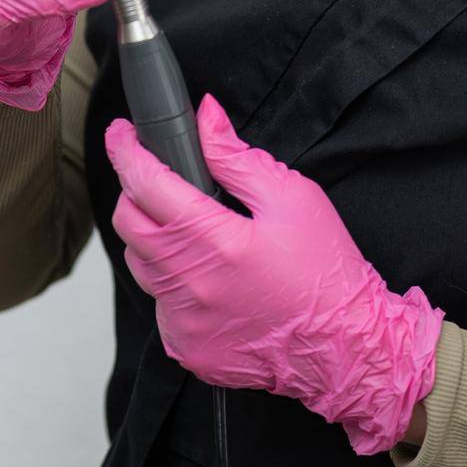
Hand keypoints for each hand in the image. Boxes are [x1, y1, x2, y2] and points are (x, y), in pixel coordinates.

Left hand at [104, 93, 444, 454]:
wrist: (345, 345)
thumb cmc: (325, 272)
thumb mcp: (291, 196)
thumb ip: (236, 156)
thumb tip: (206, 118)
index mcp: (216, 242)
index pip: (147, 184)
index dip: (127, 150)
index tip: (121, 133)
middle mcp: (191, 287)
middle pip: (128, 224)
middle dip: (134, 190)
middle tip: (161, 177)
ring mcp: (184, 323)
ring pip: (140, 264)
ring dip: (155, 238)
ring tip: (198, 229)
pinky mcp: (187, 348)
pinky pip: (160, 303)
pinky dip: (174, 281)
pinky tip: (211, 275)